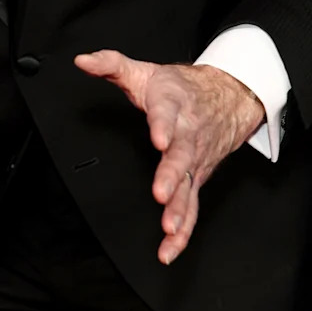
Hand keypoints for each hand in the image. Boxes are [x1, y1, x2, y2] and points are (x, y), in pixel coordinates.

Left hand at [73, 51, 264, 264]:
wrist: (229, 96)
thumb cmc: (181, 89)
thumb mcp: (146, 71)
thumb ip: (112, 65)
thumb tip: (82, 61)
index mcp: (172, 106)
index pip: (167, 115)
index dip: (163, 127)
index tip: (158, 139)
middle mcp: (187, 135)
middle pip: (181, 156)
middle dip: (172, 175)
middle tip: (162, 193)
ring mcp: (194, 160)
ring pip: (189, 186)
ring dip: (180, 209)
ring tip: (169, 228)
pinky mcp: (197, 179)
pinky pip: (193, 207)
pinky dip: (184, 231)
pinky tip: (170, 249)